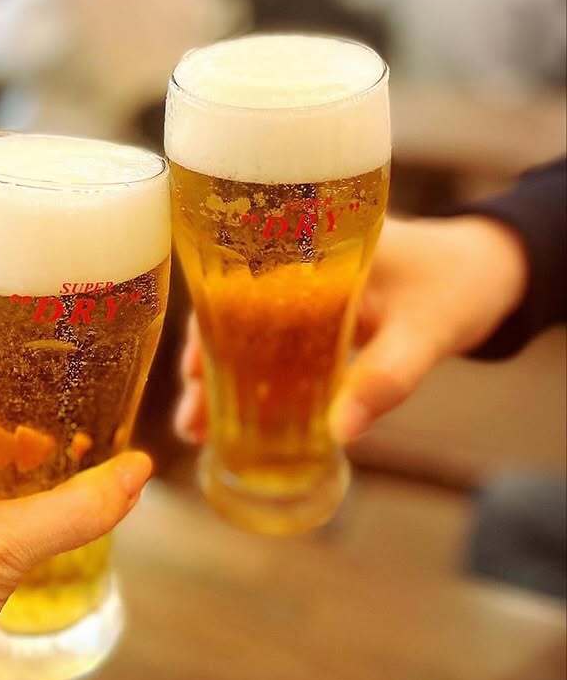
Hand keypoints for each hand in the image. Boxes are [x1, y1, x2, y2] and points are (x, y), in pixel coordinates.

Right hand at [174, 215, 527, 444]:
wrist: (488, 272)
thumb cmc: (457, 285)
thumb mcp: (426, 331)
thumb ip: (387, 377)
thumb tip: (337, 434)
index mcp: (313, 245)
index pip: (240, 279)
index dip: (210, 327)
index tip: (190, 371)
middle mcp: (298, 264)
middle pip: (233, 314)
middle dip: (206, 368)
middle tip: (190, 419)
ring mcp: (306, 293)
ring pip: (250, 335)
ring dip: (226, 379)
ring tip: (200, 429)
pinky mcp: (319, 318)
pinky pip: (278, 348)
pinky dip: (260, 380)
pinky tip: (244, 418)